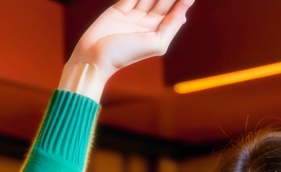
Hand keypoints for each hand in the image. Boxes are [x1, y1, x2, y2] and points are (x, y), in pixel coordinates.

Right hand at [61, 0, 192, 99]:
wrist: (94, 57)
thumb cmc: (125, 55)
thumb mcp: (155, 44)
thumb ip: (171, 26)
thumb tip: (185, 12)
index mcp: (158, 31)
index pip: (175, 10)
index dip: (183, 0)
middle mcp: (147, 22)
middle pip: (163, 0)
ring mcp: (132, 15)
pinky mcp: (118, 9)